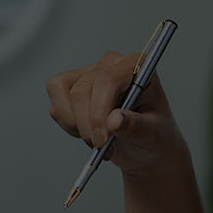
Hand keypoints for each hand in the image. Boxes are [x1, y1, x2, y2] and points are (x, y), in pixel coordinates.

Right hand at [45, 51, 187, 177]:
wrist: (146, 147)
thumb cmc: (155, 134)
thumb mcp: (153, 134)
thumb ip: (136, 126)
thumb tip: (114, 120)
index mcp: (137, 67)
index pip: (108, 80)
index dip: (99, 111)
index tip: (102, 138)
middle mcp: (111, 65)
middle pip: (83, 89)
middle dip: (87, 123)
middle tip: (101, 146)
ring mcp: (89, 74)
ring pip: (61, 91)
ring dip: (74, 124)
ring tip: (97, 141)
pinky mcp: (72, 89)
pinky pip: (57, 106)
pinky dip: (69, 126)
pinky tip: (89, 134)